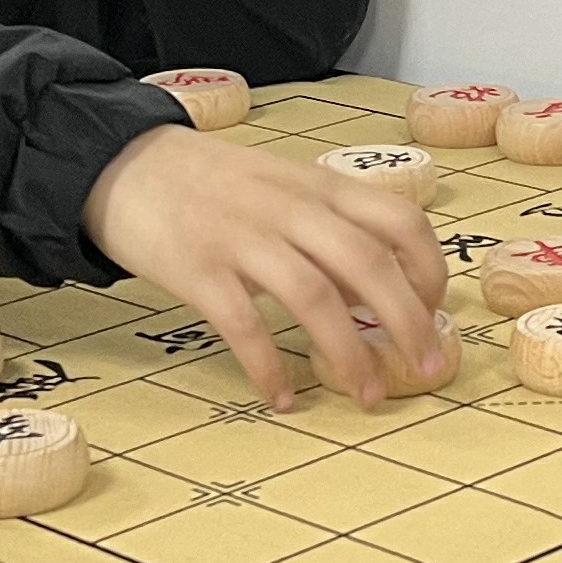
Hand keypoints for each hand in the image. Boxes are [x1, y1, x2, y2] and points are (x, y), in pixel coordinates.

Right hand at [81, 125, 455, 409]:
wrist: (125, 164)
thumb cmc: (213, 184)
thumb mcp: (285, 188)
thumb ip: (331, 232)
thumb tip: (373, 295)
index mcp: (319, 186)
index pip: (401, 219)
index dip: (429, 268)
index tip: (435, 309)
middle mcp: (290, 209)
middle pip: (368, 263)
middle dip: (408, 322)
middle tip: (427, 366)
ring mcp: (244, 238)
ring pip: (316, 298)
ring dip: (350, 353)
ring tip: (368, 394)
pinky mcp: (199, 270)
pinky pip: (245, 327)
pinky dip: (269, 368)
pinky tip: (283, 398)